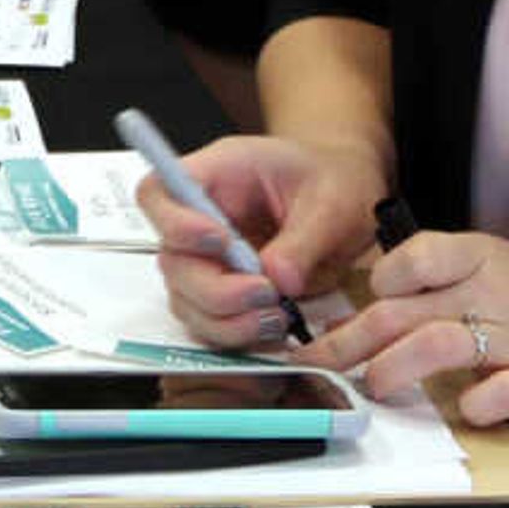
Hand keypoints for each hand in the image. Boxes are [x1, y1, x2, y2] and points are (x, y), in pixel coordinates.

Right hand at [140, 134, 383, 349]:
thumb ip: (303, 240)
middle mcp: (200, 218)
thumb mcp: (331, 203)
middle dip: (214, 288)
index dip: (175, 223)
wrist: (350, 202)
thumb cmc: (334, 183)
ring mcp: (207, 258)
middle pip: (171, 260)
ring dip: (225, 319)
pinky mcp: (222, 290)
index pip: (158, 193)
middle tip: (265, 291)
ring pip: (185, 299)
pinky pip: (209, 321)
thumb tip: (279, 279)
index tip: (220, 242)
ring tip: (277, 316)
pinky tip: (274, 326)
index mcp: (216, 173)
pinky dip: (237, 333)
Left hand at [304, 228, 508, 432]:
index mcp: (484, 258)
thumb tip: (372, 307)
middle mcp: (497, 293)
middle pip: (406, 310)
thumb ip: (445, 286)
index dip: (377, 281)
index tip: (352, 305)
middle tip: (318, 360)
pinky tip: (460, 409)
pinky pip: (496, 394)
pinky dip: (471, 404)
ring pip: (436, 345)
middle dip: (351, 339)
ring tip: (371, 386)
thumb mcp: (502, 273)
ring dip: (392, 368)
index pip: (416, 255)